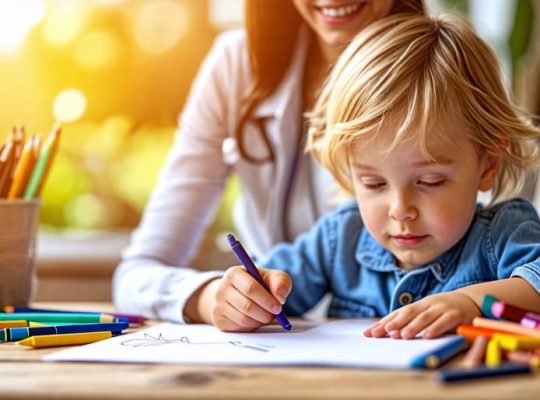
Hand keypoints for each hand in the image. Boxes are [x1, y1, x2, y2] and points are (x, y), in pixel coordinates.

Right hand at [200, 265, 291, 331]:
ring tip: (267, 315)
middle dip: (265, 313)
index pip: (250, 288)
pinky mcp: (219, 320)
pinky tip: (256, 319)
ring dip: (260, 321)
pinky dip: (252, 326)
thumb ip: (280, 282)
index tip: (278, 307)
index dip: (266, 300)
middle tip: (276, 315)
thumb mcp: (271, 277)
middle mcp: (222, 288)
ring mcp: (218, 305)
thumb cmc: (258, 283)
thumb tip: (280, 297)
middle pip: (247, 306)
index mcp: (234, 273)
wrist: (237, 293)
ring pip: (244, 319)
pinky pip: (239, 328)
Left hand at [364, 291, 480, 338]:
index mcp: (418, 305)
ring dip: (413, 327)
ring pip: (425, 317)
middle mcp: (428, 304)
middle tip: (382, 332)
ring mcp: (442, 308)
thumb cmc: (443, 310)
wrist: (471, 300)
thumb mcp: (427, 313)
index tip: (370, 332)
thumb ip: (411, 321)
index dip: (384, 322)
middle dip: (394, 323)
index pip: (398, 313)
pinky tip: (427, 336)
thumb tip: (388, 332)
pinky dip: (435, 328)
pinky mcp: (456, 315)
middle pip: (408, 313)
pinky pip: (444, 322)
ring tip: (402, 335)